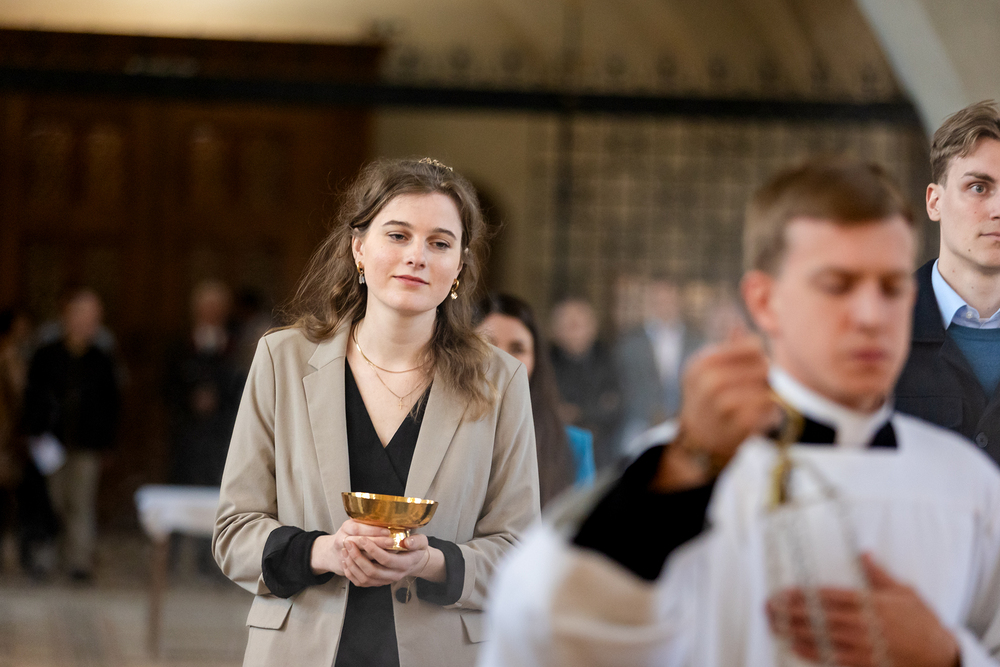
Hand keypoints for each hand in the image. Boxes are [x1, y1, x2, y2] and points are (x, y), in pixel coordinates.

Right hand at [309, 519, 393, 576]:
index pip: (358, 528)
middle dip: (377, 542)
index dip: (373, 530)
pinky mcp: (345, 568)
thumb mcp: (355, 526)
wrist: (330, 554)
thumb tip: (387, 519)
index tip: (387, 531)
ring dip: (376, 556)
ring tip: (390, 553)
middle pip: (359, 542)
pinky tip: (382, 565)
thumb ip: (367, 522)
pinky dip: (371, 568)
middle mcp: (341, 540)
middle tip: (391, 542)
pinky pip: (358, 570)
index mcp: (346, 527)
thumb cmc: (348, 536)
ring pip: (360, 558)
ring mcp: (342, 555)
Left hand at [341, 533, 444, 587]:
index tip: (363, 538)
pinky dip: (351, 573)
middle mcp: (394, 576)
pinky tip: (346, 561)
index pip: (386, 560)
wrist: (414, 562)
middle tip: (349, 543)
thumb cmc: (415, 549)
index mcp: (404, 564)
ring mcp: (384, 581)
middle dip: (358, 557)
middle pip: (372, 571)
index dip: (373, 550)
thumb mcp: (422, 542)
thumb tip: (406, 542)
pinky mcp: (377, 583)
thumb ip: (416, 541)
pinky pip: (361, 582)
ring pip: (364, 578)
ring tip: (345, 550)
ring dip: (352, 565)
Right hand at [653, 328, 777, 490]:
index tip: (749, 370)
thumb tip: (739, 321)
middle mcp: (709, 381)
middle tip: (754, 390)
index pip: (752, 345)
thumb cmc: (706, 399)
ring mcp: (723, 403)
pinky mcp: (739, 424)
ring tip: (754, 405)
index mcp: (702, 363)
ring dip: (767, 396)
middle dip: (764, 377)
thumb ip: (726, 345)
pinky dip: (770, 413)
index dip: (757, 356)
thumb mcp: (705, 369)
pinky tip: (757, 418)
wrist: (698, 442)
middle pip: (763, 365)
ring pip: (768, 387)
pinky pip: (771, 408)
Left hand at [767, 554, 959, 666]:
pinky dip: (811, 651)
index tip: (783, 591)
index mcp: (870, 603)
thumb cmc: (923, 622)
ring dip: (794, 630)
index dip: (803, 594)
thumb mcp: (905, 592)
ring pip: (820, 637)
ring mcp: (862, 646)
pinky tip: (794, 645)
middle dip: (790, 611)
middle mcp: (862, 624)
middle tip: (769, 607)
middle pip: (818, 616)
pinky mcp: (864, 664)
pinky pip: (832, 658)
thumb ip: (880, 575)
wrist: (941, 657)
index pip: (828, 596)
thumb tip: (864, 553)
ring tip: (773, 624)